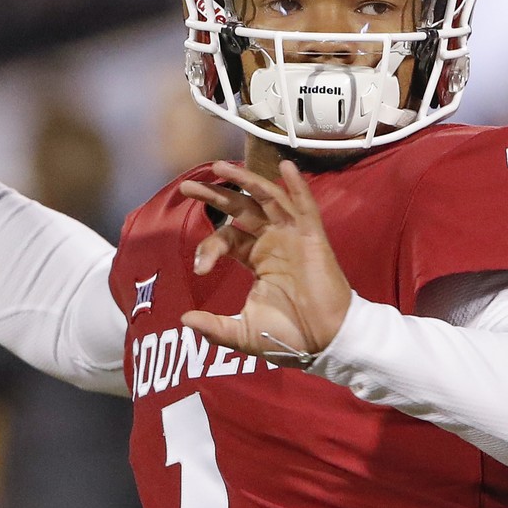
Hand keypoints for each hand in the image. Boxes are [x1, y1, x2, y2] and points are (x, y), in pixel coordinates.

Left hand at [178, 160, 351, 366]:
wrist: (323, 342)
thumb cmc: (288, 336)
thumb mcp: (242, 332)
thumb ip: (214, 327)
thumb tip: (184, 319)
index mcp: (256, 258)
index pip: (227, 238)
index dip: (208, 247)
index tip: (200, 268)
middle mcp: (273, 241)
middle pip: (241, 208)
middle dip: (216, 194)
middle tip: (188, 185)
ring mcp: (293, 236)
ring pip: (268, 199)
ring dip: (246, 181)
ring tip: (220, 167)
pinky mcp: (312, 238)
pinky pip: (305, 207)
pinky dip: (297, 186)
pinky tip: (286, 165)